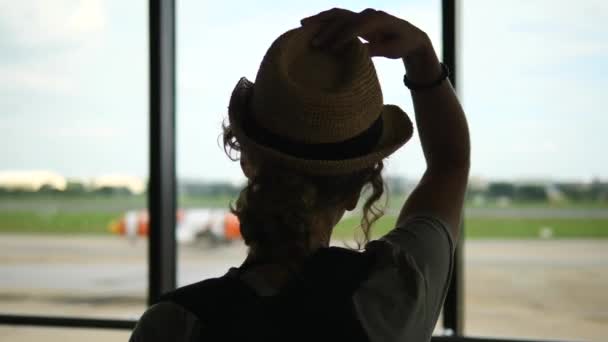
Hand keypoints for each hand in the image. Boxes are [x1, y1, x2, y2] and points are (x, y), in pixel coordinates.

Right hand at [301, 8, 432, 61]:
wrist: (409, 36)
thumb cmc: (402, 44)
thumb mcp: (393, 50)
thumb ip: (377, 50)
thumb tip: (361, 53)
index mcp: (378, 19)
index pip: (356, 27)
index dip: (342, 37)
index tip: (330, 48)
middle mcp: (368, 14)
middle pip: (343, 18)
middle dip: (327, 29)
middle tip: (313, 43)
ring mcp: (361, 15)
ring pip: (338, 14)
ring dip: (320, 20)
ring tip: (302, 25)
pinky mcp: (357, 19)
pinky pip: (338, 17)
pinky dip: (324, 20)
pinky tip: (309, 24)